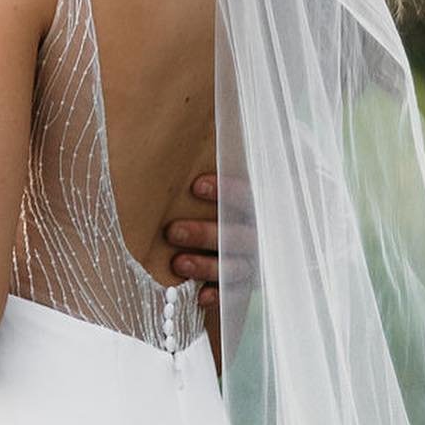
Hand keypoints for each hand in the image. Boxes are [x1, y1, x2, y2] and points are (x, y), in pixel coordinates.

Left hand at [163, 172, 256, 307]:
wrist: (202, 243)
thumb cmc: (196, 204)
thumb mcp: (200, 187)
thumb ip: (198, 168)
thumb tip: (182, 127)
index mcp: (248, 205)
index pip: (245, 195)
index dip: (224, 190)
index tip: (195, 186)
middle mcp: (252, 233)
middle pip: (237, 234)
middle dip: (204, 233)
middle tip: (172, 231)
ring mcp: (248, 261)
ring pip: (234, 265)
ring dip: (206, 265)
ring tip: (177, 263)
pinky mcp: (239, 286)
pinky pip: (233, 294)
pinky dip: (217, 295)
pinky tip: (200, 296)